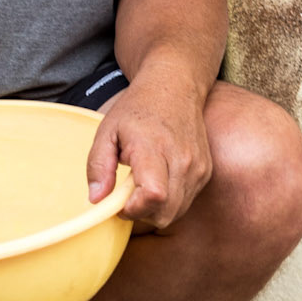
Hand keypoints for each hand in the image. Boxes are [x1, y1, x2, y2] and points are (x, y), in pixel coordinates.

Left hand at [86, 72, 212, 230]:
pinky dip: (170, 202)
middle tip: (128, 194)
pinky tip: (159, 180)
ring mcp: (197, 168)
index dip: (133, 209)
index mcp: (154, 149)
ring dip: (155, 209)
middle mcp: (182, 160)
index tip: (119, 201)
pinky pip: (186, 202)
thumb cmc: (138, 108)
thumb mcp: (107, 131)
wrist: (176, 87)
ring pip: (175, 213)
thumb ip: (98, 166)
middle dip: (141, 214)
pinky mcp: (205, 172)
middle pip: (164, 213)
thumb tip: (96, 199)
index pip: (153, 196)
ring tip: (142, 185)